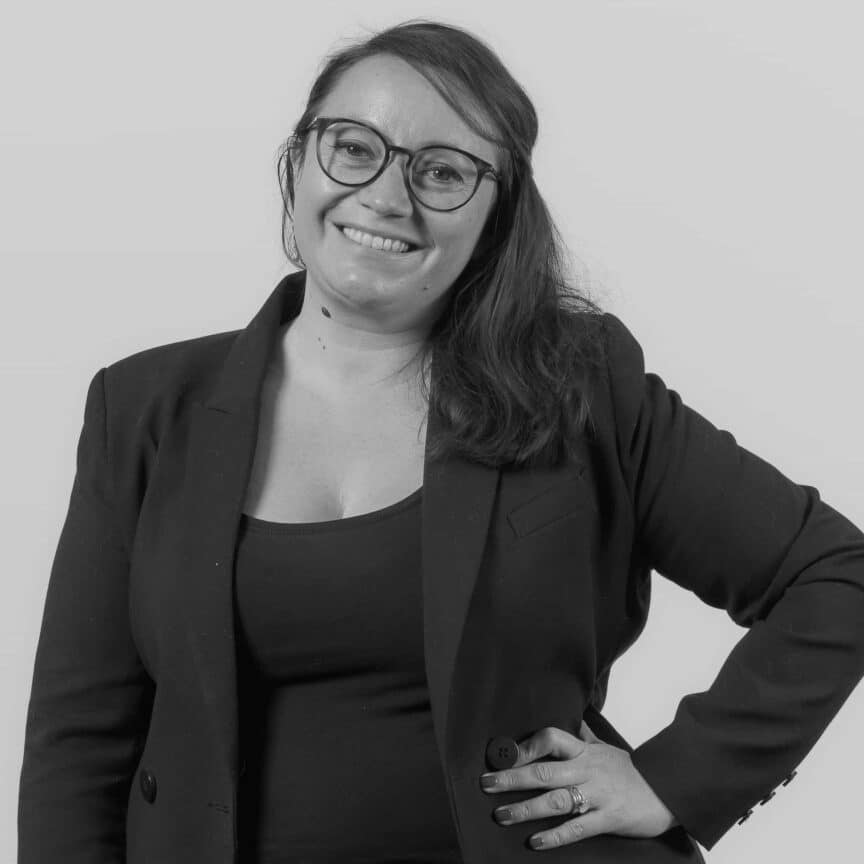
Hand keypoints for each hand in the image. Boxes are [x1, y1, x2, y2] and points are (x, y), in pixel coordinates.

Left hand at [479, 721, 679, 850]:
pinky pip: (577, 828)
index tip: (505, 754)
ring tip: (501, 814)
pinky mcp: (608, 819)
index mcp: (585, 751)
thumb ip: (583, 736)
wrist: (668, 790)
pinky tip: (535, 841)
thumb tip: (568, 715)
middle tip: (486, 783)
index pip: (552, 739)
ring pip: (555, 800)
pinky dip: (555, 835)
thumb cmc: (632, 770)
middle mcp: (587, 770)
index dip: (527, 746)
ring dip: (525, 808)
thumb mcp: (605, 747)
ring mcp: (597, 795)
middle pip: (544, 770)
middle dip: (512, 777)